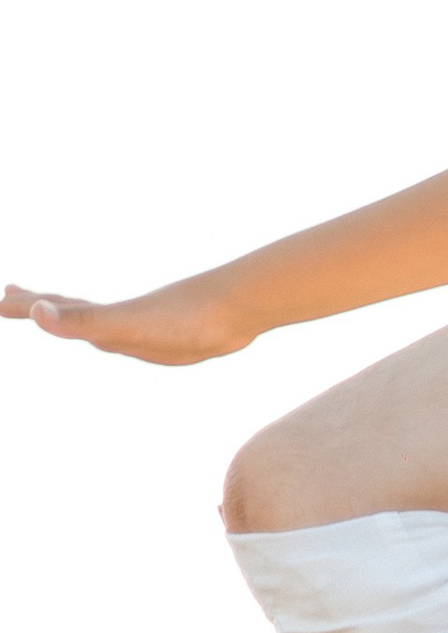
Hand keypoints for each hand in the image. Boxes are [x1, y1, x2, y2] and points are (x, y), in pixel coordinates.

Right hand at [1, 275, 249, 363]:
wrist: (239, 308)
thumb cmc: (184, 317)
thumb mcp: (124, 325)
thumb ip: (82, 321)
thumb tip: (38, 311)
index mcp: (103, 317)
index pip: (52, 308)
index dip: (25, 307)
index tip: (1, 300)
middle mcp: (118, 317)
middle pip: (67, 309)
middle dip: (37, 305)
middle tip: (10, 295)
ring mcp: (141, 326)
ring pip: (95, 320)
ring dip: (72, 315)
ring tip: (56, 312)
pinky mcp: (167, 337)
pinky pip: (129, 334)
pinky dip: (115, 334)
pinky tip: (124, 338)